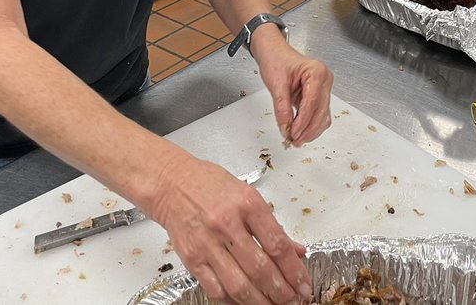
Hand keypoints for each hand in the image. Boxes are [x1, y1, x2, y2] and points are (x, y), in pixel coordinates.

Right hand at [149, 155, 312, 303]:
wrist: (171, 183)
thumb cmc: (209, 185)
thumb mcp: (248, 195)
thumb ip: (272, 225)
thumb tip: (296, 250)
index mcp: (247, 204)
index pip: (277, 245)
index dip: (295, 270)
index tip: (304, 283)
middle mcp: (227, 224)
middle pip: (260, 268)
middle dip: (282, 291)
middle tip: (295, 300)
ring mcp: (208, 244)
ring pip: (239, 285)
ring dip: (261, 302)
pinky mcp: (192, 259)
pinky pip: (216, 289)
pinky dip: (234, 301)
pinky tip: (247, 302)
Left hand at [252, 28, 333, 146]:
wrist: (274, 53)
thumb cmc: (276, 60)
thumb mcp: (276, 83)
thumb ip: (282, 107)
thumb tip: (286, 127)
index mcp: (317, 72)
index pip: (312, 102)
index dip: (303, 121)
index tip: (293, 133)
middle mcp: (325, 80)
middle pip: (321, 111)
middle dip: (308, 129)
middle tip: (294, 140)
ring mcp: (324, 88)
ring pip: (323, 116)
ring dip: (311, 130)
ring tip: (296, 140)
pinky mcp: (319, 96)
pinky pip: (319, 115)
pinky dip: (311, 125)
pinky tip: (301, 132)